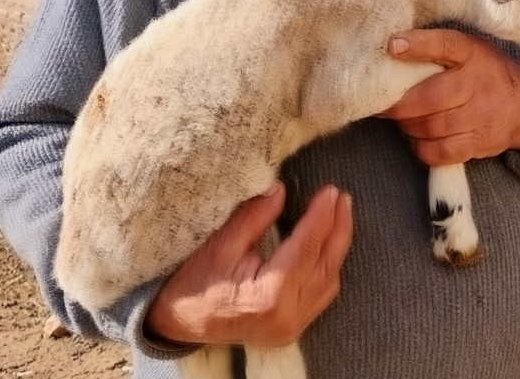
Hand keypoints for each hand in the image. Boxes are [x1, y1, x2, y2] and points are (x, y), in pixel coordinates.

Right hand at [143, 182, 352, 347]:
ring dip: (337, 247)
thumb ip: (254, 216)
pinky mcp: (291, 329)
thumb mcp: (220, 244)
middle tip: (341, 197)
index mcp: (269, 296)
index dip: (321, 216)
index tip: (330, 190)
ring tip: (340, 214)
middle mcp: (287, 316)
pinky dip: (328, 267)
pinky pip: (322, 295)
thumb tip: (280, 189)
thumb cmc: (195, 284)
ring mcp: (292, 327)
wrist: (178, 323)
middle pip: (325, 265)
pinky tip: (328, 246)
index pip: (306, 247)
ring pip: (329, 282)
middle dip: (338, 228)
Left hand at [377, 29, 519, 164]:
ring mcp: (479, 117)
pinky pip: (440, 152)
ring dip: (408, 125)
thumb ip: (437, 46)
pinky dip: (421, 148)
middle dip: (399, 104)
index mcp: (473, 54)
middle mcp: (477, 85)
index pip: (446, 44)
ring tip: (403, 119)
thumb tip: (392, 47)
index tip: (392, 46)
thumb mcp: (470, 49)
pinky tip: (419, 138)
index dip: (418, 45)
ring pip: (430, 127)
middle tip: (384, 103)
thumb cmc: (487, 72)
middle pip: (429, 98)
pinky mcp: (478, 143)